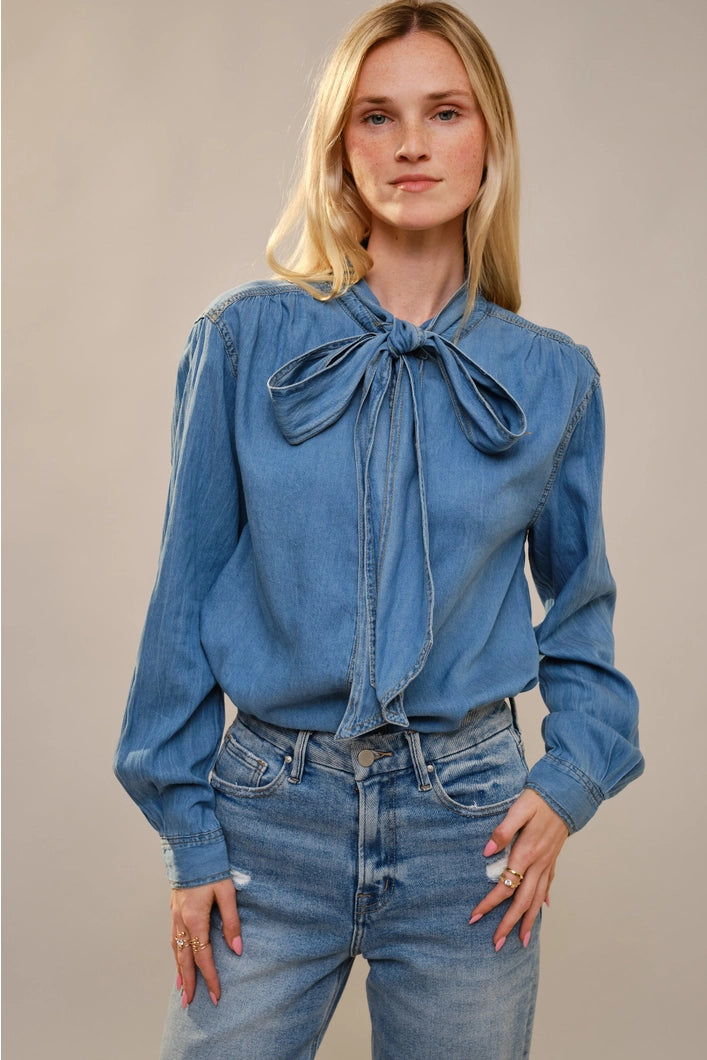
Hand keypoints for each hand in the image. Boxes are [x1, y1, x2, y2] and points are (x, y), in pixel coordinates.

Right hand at [170, 878, 241, 1006]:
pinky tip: (178, 959)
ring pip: (176, 950)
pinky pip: (173, 939)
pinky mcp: (174, 909)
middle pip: (185, 960)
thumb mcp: (227, 893)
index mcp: (195, 919)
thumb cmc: (211, 867)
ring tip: (182, 989)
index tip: (215, 995)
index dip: (210, 978)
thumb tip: (237, 950)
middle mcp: (182, 921)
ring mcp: (175, 915)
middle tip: (190, 1004)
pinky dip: (175, 954)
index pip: (203, 957)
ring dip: (179, 971)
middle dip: (189, 983)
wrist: (190, 846)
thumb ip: (232, 922)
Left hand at [469, 788, 568, 950]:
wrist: (566, 794)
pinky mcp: (552, 859)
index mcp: (526, 854)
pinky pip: (547, 886)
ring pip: (537, 900)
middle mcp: (538, 864)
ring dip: (528, 921)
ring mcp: (547, 864)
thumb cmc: (539, 799)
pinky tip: (541, 909)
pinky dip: (542, 900)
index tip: (475, 917)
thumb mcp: (518, 809)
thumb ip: (502, 830)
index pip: (505, 886)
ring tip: (522, 941)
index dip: (489, 903)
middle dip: (509, 925)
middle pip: (522, 902)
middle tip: (496, 945)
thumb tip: (487, 851)